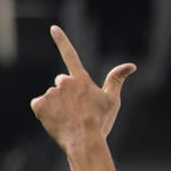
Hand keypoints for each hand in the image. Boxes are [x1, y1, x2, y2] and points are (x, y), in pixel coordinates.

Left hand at [30, 25, 135, 152]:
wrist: (85, 142)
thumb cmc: (101, 123)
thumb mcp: (112, 101)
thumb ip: (117, 79)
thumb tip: (131, 65)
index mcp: (80, 79)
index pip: (69, 54)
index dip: (61, 40)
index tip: (53, 28)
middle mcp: (63, 82)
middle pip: (61, 83)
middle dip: (67, 94)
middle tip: (77, 112)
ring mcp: (50, 93)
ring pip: (52, 97)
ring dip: (57, 107)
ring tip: (69, 121)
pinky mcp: (38, 105)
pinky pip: (39, 107)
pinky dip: (45, 114)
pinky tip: (56, 123)